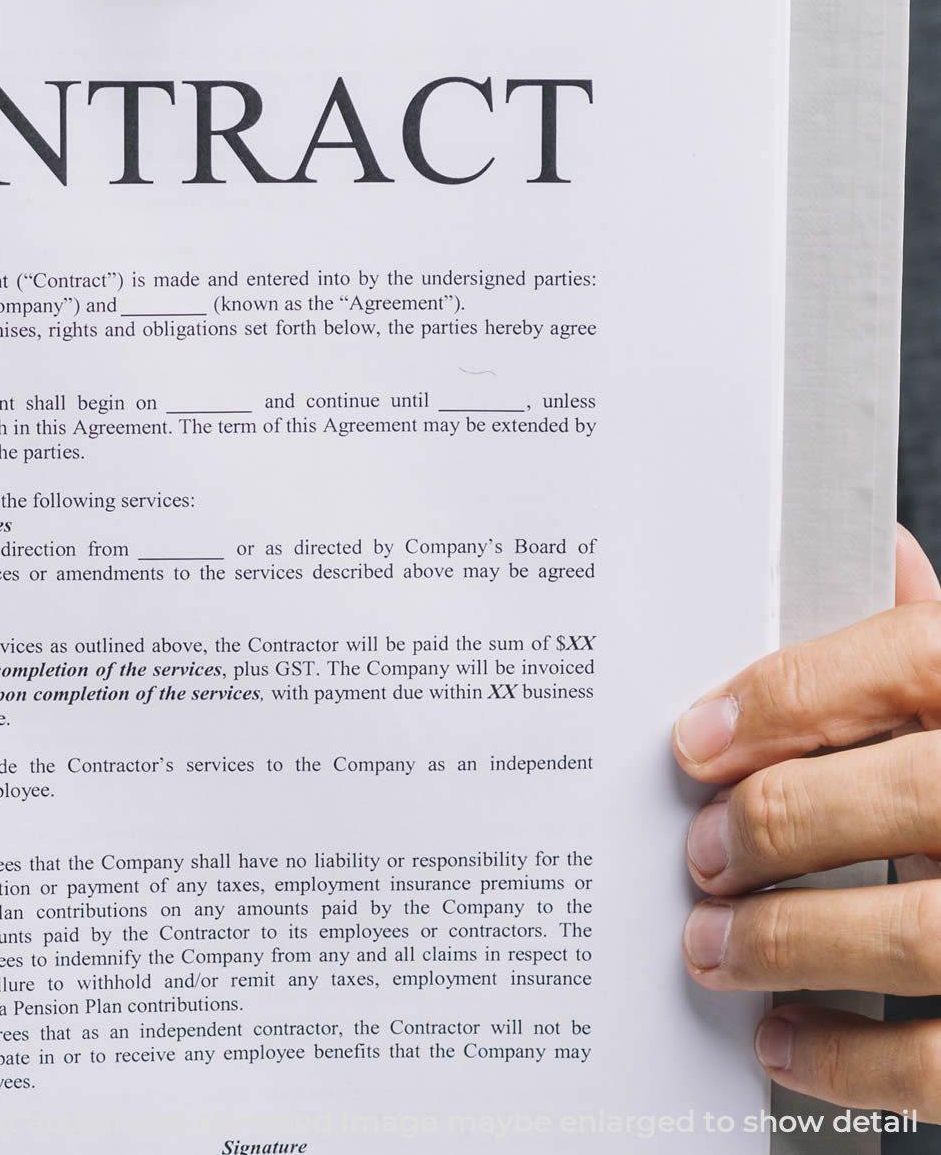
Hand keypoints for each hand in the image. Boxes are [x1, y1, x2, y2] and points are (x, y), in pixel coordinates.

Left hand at [674, 525, 940, 1121]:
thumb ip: (938, 640)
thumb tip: (879, 550)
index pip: (901, 660)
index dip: (781, 699)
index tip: (695, 741)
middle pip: (894, 799)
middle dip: (769, 828)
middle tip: (699, 854)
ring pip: (914, 935)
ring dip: (784, 945)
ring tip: (712, 945)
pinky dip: (846, 1060)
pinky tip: (786, 1039)